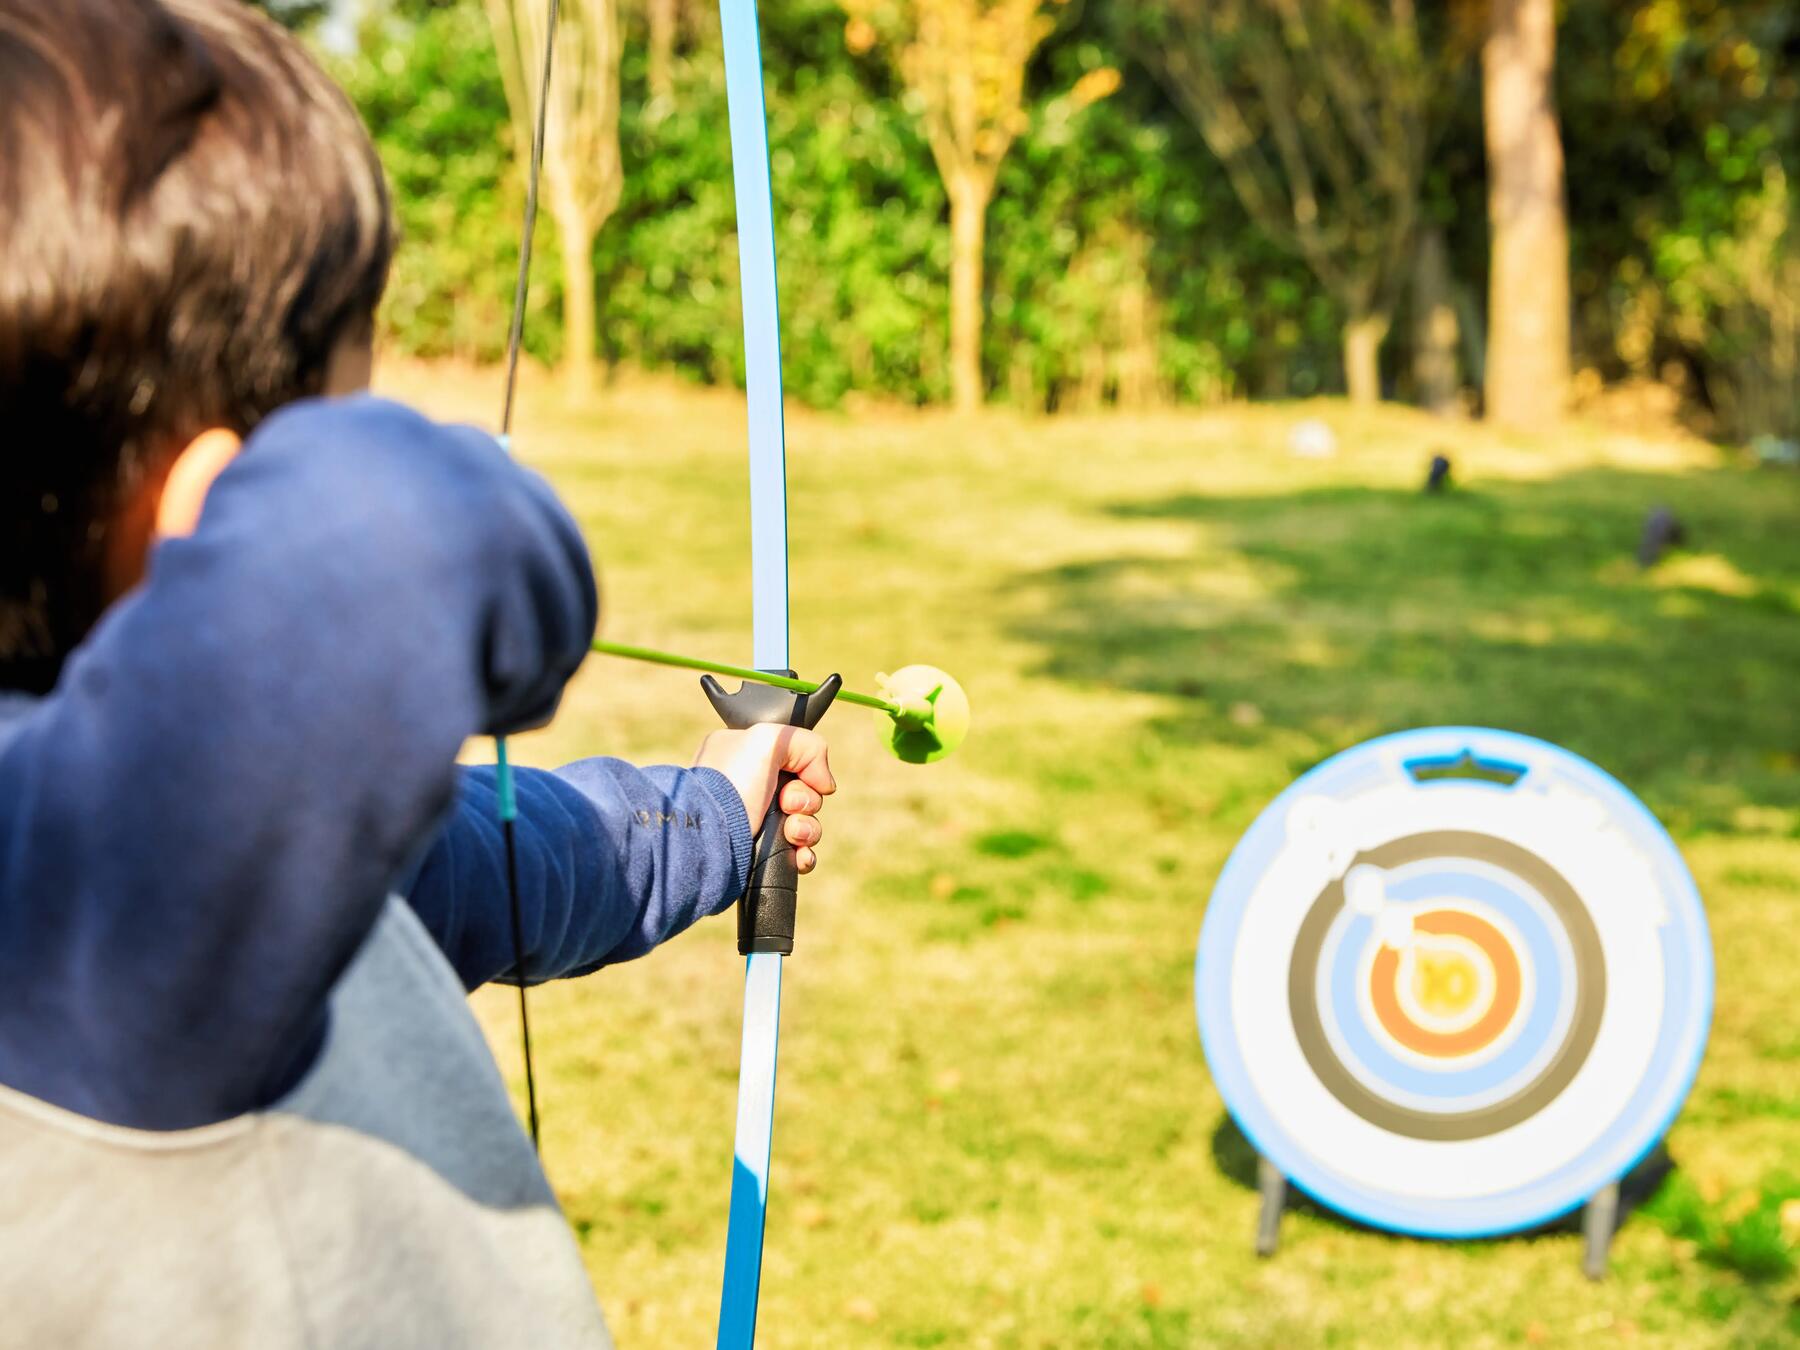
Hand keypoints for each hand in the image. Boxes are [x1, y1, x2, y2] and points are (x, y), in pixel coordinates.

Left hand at [694, 725, 836, 873]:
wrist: (708, 841)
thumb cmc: (728, 788)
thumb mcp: (767, 739)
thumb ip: (808, 745)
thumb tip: (824, 784)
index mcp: (745, 757)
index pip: (793, 758)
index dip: (803, 769)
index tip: (791, 777)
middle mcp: (751, 789)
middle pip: (805, 792)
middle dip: (807, 801)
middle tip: (785, 805)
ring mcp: (756, 822)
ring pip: (805, 823)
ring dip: (808, 829)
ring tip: (792, 833)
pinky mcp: (760, 852)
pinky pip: (798, 852)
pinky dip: (804, 854)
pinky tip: (799, 855)